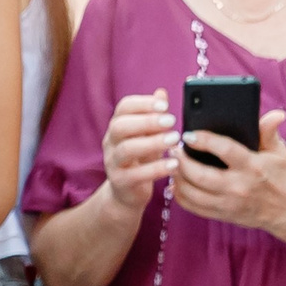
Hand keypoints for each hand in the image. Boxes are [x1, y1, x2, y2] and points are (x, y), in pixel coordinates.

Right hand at [100, 91, 178, 212]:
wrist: (128, 192)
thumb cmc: (141, 158)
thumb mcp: (149, 135)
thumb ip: (154, 115)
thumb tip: (161, 92)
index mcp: (117, 127)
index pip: (124, 108)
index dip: (143, 103)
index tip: (164, 105)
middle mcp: (110, 143)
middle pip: (120, 126)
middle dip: (146, 121)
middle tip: (171, 121)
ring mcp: (113, 163)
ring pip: (126, 149)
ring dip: (153, 142)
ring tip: (174, 140)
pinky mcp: (120, 182)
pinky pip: (136, 174)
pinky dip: (157, 168)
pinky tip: (174, 164)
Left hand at [172, 110, 285, 235]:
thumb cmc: (281, 175)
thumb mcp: (278, 151)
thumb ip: (269, 132)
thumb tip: (274, 114)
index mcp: (253, 166)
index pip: (225, 150)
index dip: (204, 140)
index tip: (189, 134)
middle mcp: (238, 186)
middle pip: (199, 175)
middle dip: (181, 161)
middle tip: (172, 149)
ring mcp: (228, 203)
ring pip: (191, 193)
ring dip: (177, 177)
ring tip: (172, 164)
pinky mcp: (221, 215)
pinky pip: (192, 207)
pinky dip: (180, 194)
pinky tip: (176, 182)